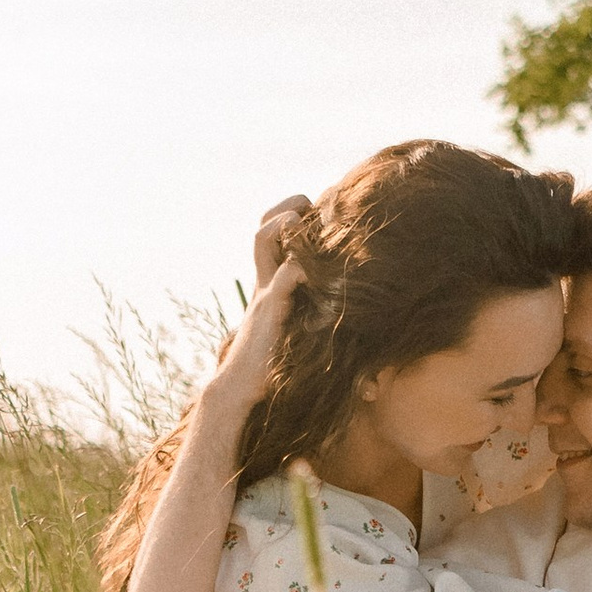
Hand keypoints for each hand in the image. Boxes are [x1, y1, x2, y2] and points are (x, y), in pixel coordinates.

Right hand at [197, 200, 311, 447]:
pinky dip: (300, 269)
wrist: (243, 386)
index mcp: (271, 280)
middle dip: (288, 205)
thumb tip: (349, 312)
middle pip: (264, 224)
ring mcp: (265, 291)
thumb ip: (310, 313)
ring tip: (305, 225)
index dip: (293, 214)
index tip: (322, 212)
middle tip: (312, 206)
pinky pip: (284, 277)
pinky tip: (315, 271)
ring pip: (263, 238)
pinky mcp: (269, 310)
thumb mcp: (295, 330)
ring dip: (286, 225)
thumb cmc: (273, 363)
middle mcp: (265, 278)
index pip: (274, 231)